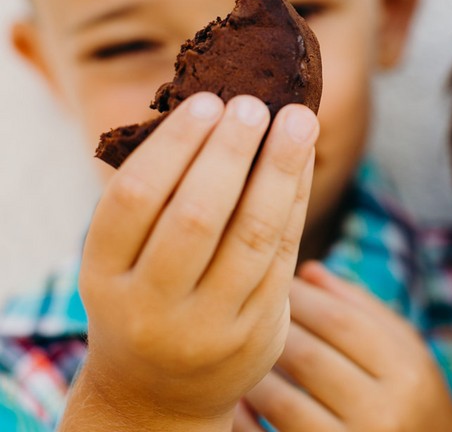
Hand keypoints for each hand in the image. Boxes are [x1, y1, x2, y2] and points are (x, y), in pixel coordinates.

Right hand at [60, 93, 318, 431]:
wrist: (159, 393)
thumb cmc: (144, 296)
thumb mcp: (126, 259)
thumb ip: (159, 199)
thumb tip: (216, 111)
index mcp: (104, 276)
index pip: (134, 198)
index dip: (173, 145)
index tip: (207, 101)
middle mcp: (150, 306)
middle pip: (196, 215)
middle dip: (230, 151)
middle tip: (253, 103)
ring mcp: (206, 325)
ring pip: (252, 234)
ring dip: (280, 169)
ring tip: (298, 119)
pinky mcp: (256, 331)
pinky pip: (284, 252)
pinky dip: (297, 199)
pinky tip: (304, 161)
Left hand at [233, 262, 451, 431]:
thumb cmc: (413, 396)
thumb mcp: (405, 349)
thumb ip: (362, 307)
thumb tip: (309, 271)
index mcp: (406, 372)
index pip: (340, 321)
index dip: (303, 299)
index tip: (281, 283)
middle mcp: (383, 413)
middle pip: (307, 357)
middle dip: (273, 329)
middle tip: (250, 311)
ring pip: (282, 401)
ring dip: (255, 372)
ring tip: (241, 351)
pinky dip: (244, 422)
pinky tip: (238, 403)